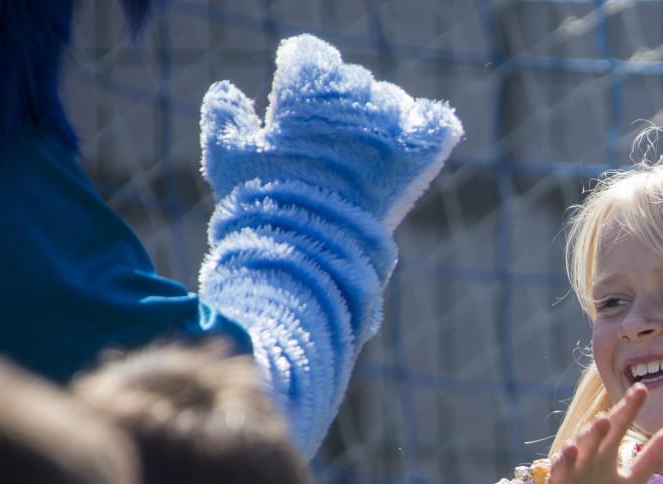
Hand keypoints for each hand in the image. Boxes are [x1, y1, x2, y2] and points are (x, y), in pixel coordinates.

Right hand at [202, 34, 461, 226]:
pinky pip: (436, 124)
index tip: (296, 102)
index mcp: (303, 90)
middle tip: (329, 142)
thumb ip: (225, 118)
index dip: (303, 76)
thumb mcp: (227, 157)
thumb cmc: (259, 205)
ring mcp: (385, 127)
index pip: (311, 56)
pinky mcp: (414, 158)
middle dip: (339, 104)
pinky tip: (418, 141)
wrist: (303, 249)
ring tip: (365, 153)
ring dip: (379, 120)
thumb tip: (225, 92)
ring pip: (391, 101)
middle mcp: (348, 99)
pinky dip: (430, 127)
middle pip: (352, 80)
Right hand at [522, 385, 662, 483]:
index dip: (627, 411)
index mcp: (603, 456)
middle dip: (594, 433)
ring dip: (566, 458)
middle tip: (604, 418)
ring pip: (563, 468)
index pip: (616, 429)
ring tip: (571, 447)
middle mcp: (582, 464)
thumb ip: (651, 459)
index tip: (642, 390)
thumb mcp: (630, 482)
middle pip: (589, 445)